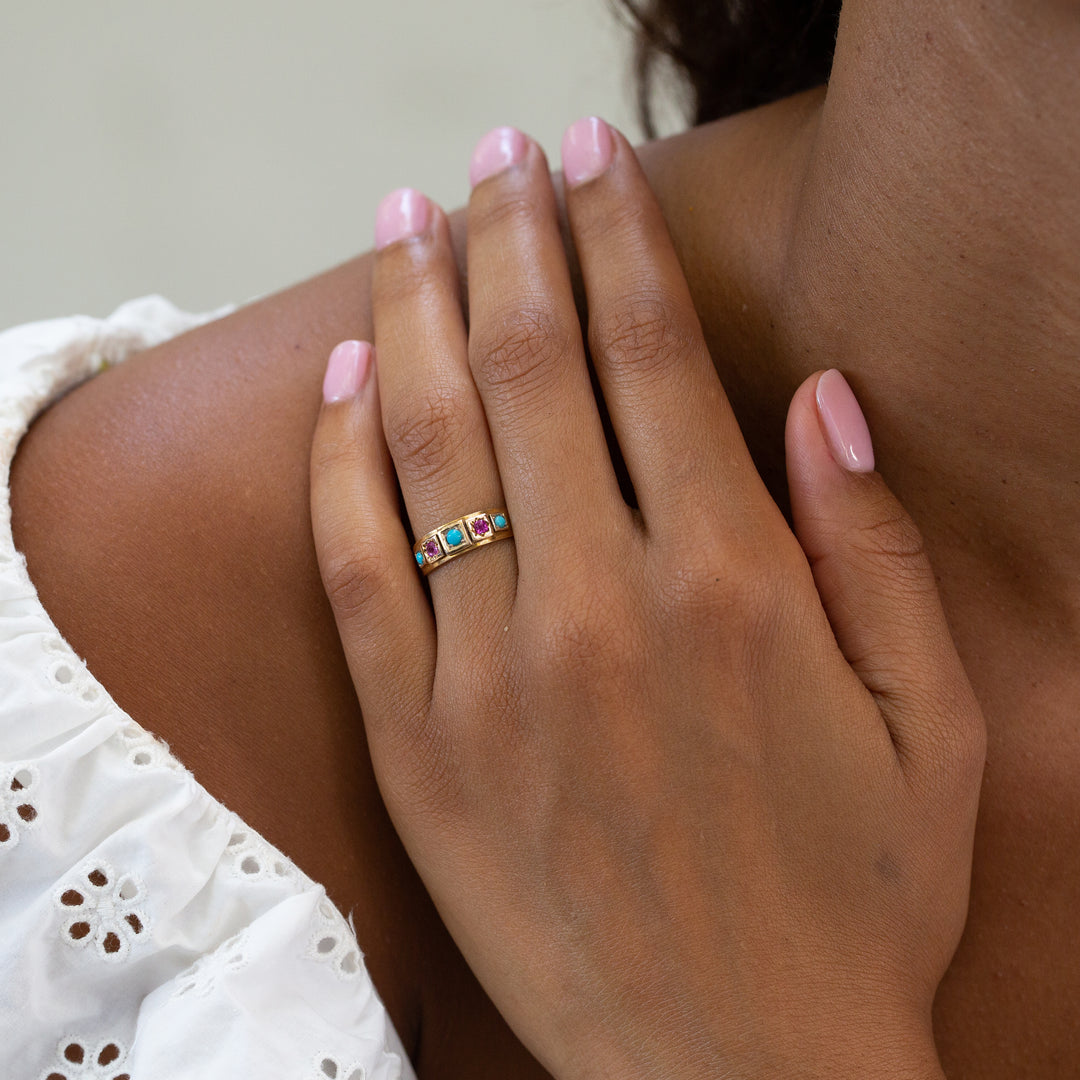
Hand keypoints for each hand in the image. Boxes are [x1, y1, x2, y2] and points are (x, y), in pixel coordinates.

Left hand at [308, 119, 984, 1079]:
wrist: (738, 1073)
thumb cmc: (852, 904)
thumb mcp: (932, 729)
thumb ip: (880, 551)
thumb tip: (824, 401)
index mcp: (737, 591)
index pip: (655, 357)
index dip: (617, 234)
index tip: (589, 157)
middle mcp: (604, 610)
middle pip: (534, 367)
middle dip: (514, 236)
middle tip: (499, 154)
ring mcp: (493, 676)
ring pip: (432, 442)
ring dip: (418, 309)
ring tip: (410, 216)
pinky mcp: (418, 744)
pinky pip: (356, 567)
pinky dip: (342, 459)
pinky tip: (348, 378)